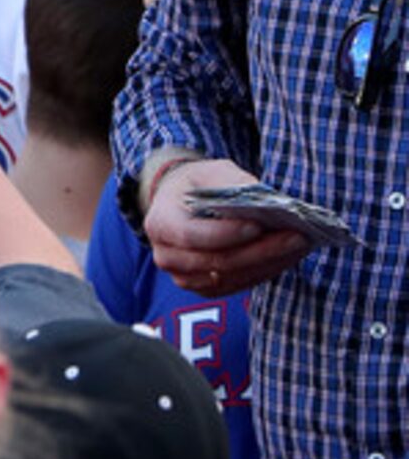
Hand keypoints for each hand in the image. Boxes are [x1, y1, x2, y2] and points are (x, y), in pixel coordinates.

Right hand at [141, 156, 320, 296]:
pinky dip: (262, 272)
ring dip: (266, 264)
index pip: (192, 236)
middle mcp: (166, 256)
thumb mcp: (211, 172)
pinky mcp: (201, 287)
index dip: (226, 234)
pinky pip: (234, 285)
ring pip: (228, 277)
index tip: (259, 226)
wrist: (180, 203)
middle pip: (216, 262)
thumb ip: (233, 183)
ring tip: (298, 246)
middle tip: (295, 237)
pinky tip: (285, 257)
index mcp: (160, 223)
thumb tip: (265, 200)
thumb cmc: (197, 185)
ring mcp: (182, 275)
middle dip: (259, 250)